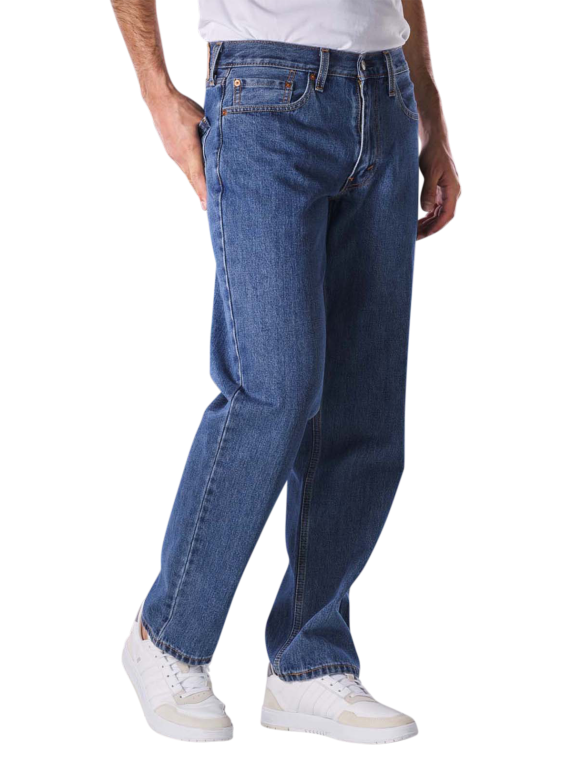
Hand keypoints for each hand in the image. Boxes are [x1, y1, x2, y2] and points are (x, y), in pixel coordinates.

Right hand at [145, 86, 206, 210]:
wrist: (158, 98)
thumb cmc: (182, 106)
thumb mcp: (203, 118)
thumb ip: (214, 134)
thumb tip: (226, 144)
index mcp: (189, 149)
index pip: (199, 177)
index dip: (204, 192)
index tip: (209, 207)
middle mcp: (179, 157)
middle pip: (193, 181)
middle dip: (202, 196)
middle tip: (211, 211)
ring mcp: (173, 155)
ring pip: (188, 175)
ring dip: (197, 187)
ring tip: (206, 200)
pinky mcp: (171, 152)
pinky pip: (184, 168)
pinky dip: (192, 177)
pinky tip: (198, 181)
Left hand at [418, 139, 461, 240]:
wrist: (434, 141)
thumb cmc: (433, 153)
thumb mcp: (430, 172)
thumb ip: (428, 191)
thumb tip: (426, 209)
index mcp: (453, 189)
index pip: (448, 214)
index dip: (437, 226)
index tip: (425, 235)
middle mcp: (452, 193)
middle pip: (443, 217)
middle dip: (430, 228)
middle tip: (415, 237)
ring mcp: (446, 193)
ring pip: (438, 214)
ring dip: (427, 224)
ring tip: (414, 232)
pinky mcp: (439, 191)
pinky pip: (434, 209)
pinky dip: (426, 216)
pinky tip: (416, 222)